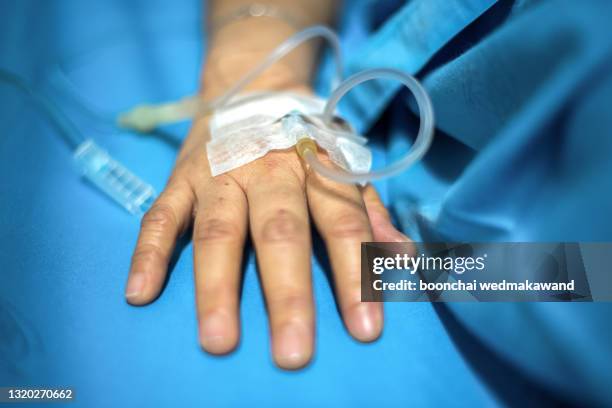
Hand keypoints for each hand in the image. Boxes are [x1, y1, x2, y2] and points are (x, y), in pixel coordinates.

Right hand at [124, 109, 408, 369]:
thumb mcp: (343, 166)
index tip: (365, 329)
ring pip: (218, 231)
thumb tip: (403, 259)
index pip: (342, 223)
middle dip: (288, 293)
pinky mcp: (179, 178)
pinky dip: (150, 252)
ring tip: (218, 340)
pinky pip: (161, 216)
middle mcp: (268, 171)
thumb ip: (371, 211)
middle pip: (280, 233)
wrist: (253, 88)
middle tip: (292, 352)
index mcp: (315, 169)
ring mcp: (219, 174)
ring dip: (216, 286)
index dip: (357, 273)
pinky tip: (140, 293)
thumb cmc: (303, 140)